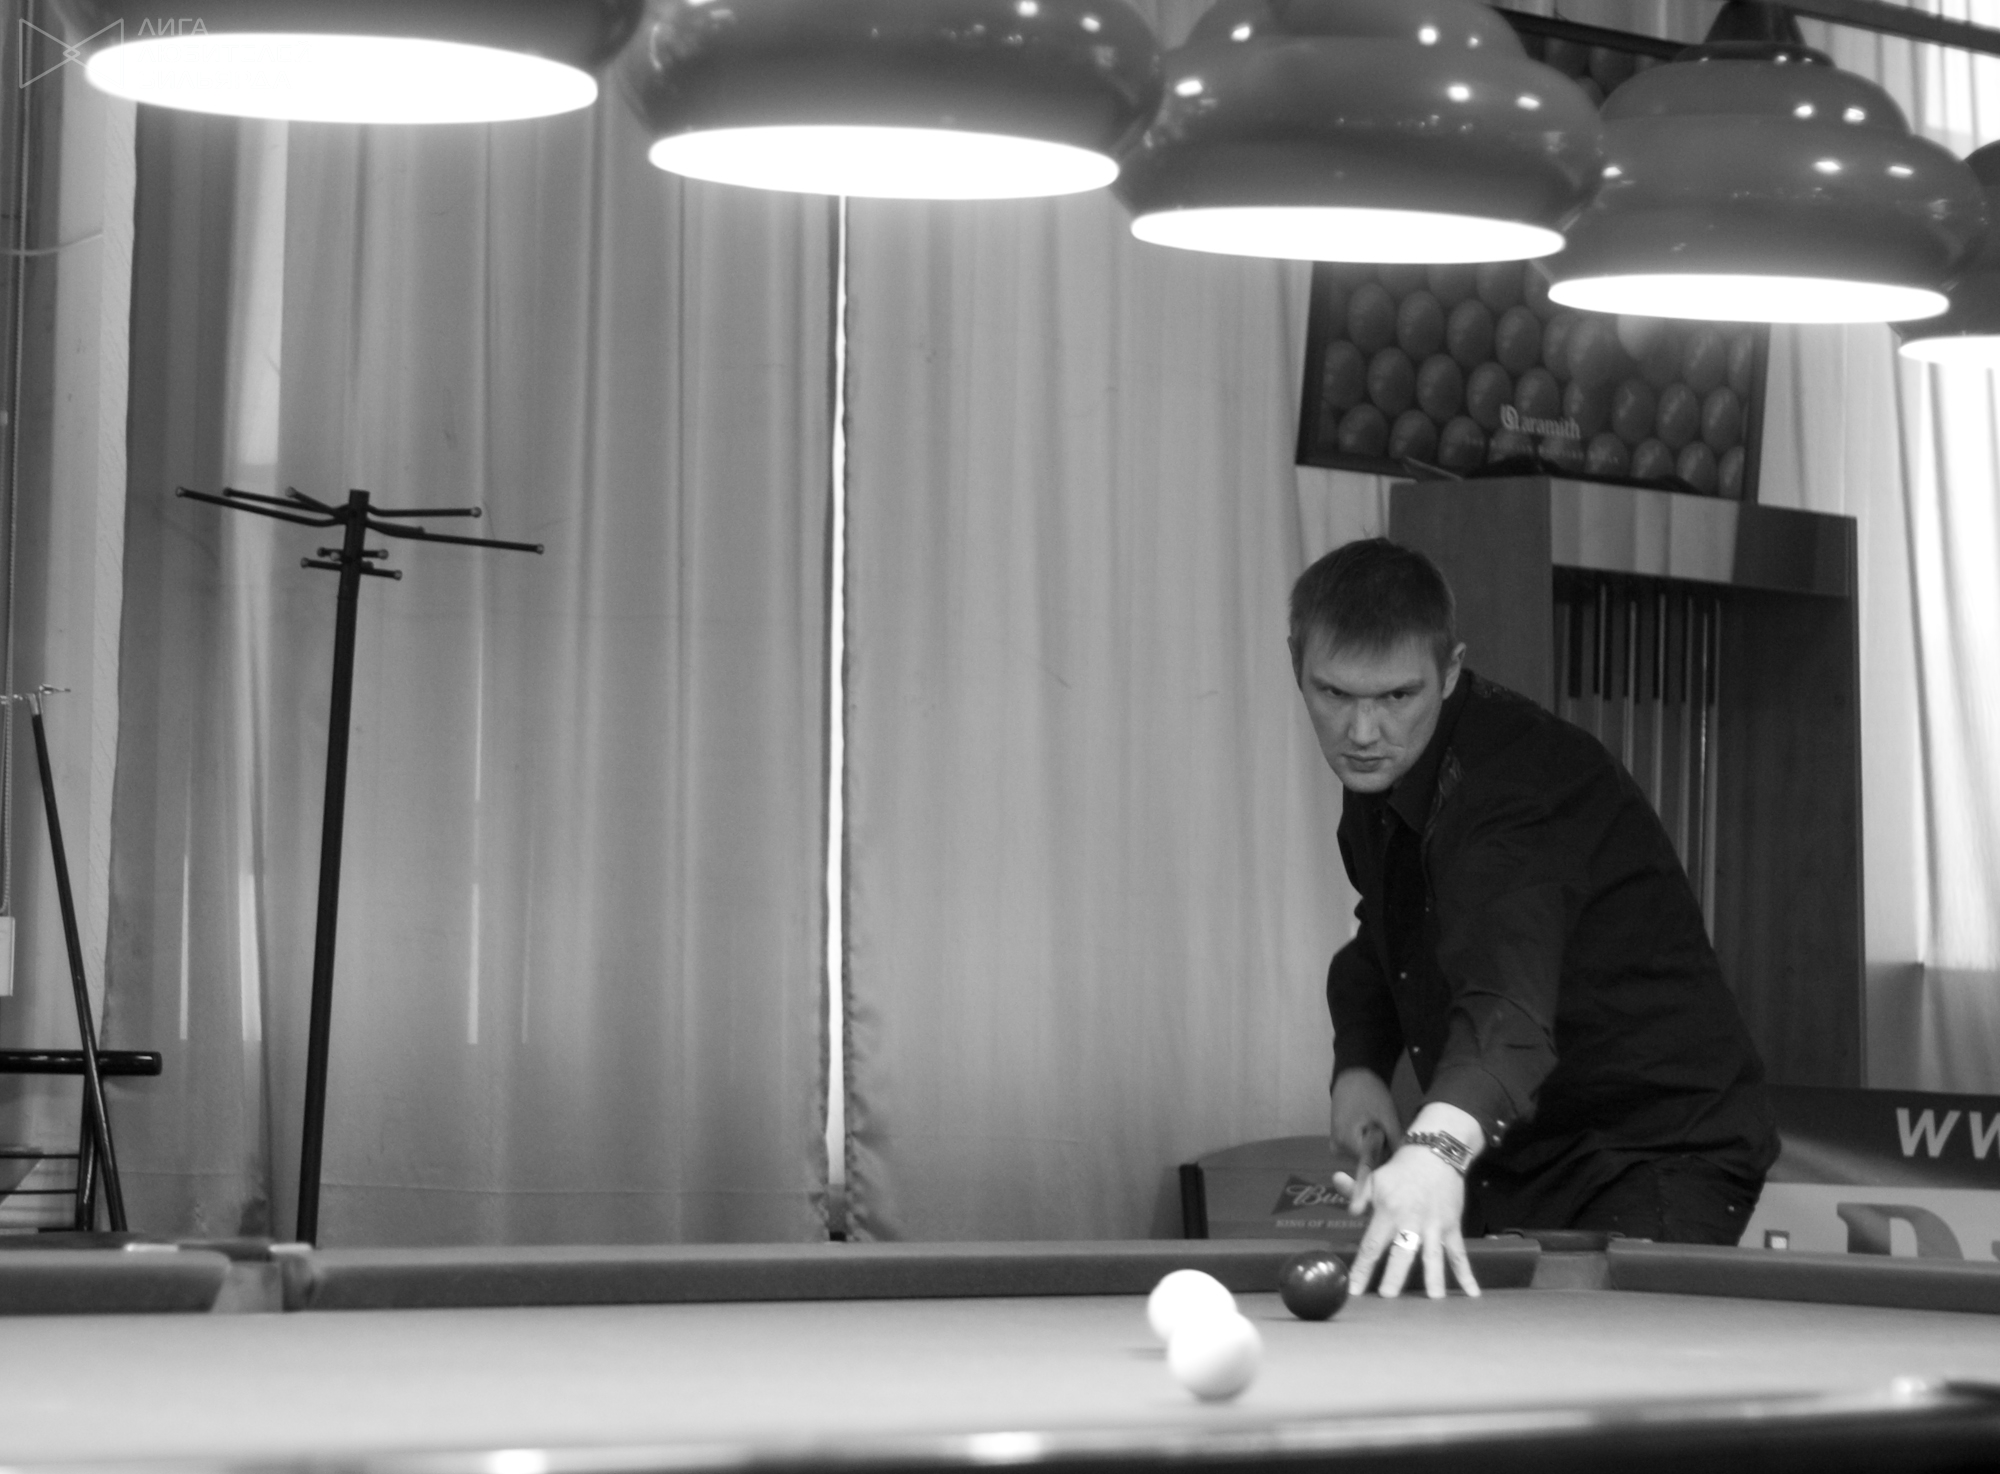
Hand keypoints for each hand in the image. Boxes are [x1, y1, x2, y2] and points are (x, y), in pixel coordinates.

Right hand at [1330, 1068, 1400, 1173]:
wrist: (1353, 1076)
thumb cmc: (1370, 1093)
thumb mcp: (1387, 1115)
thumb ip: (1394, 1140)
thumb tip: (1404, 1163)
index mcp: (1346, 1142)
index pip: (1373, 1162)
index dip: (1387, 1154)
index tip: (1393, 1140)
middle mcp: (1337, 1149)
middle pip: (1368, 1162)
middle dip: (1382, 1152)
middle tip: (1389, 1133)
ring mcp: (1336, 1146)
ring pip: (1364, 1158)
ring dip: (1377, 1149)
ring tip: (1382, 1130)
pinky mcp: (1338, 1142)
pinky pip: (1358, 1152)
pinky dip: (1369, 1145)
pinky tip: (1375, 1131)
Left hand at [1347, 1145, 1480, 1299]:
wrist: (1435, 1152)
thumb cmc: (1401, 1169)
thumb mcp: (1374, 1178)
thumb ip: (1358, 1196)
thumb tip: (1350, 1212)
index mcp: (1388, 1212)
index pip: (1372, 1245)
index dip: (1362, 1268)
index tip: (1354, 1289)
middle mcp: (1411, 1221)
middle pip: (1402, 1252)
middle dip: (1395, 1275)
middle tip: (1388, 1296)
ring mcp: (1434, 1226)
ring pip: (1433, 1255)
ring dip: (1433, 1277)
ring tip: (1433, 1299)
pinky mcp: (1452, 1227)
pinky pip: (1459, 1253)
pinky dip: (1467, 1274)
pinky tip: (1473, 1293)